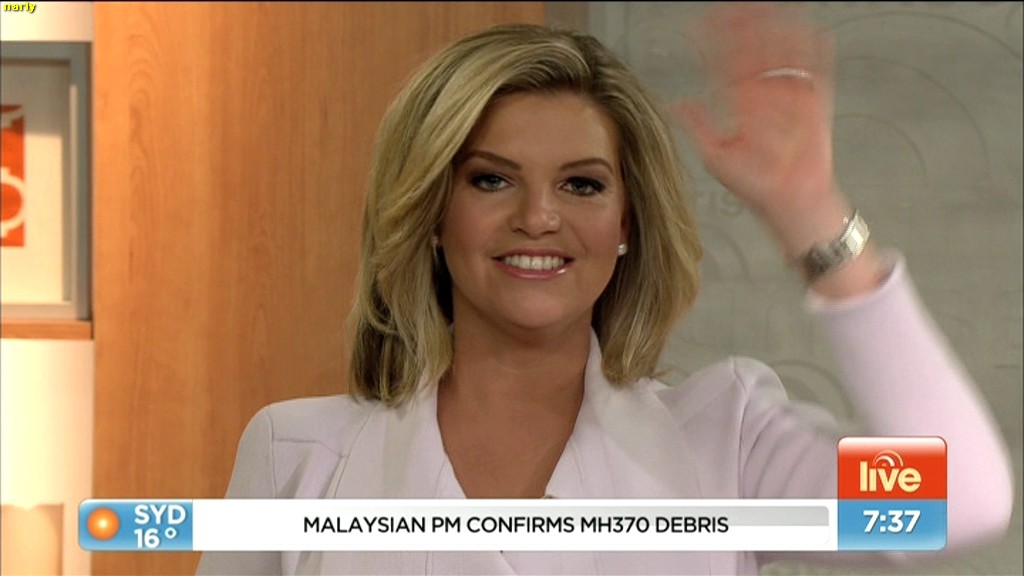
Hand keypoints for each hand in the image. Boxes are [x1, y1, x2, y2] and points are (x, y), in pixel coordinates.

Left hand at [678, 2, 846, 256]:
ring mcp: (791, 96)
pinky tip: (812, 32)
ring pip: (784, 54)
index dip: (714, 43)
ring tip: (769, 8)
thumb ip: (698, 127)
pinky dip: (817, 53)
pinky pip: (817, 73)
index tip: (700, 24)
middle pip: (756, 49)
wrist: (790, 203)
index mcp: (743, 102)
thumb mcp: (717, 156)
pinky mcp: (816, 104)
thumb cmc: (757, 184)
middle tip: (734, 4)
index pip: (726, 63)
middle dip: (745, 25)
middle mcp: (766, 93)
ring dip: (778, 30)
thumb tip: (675, 105)